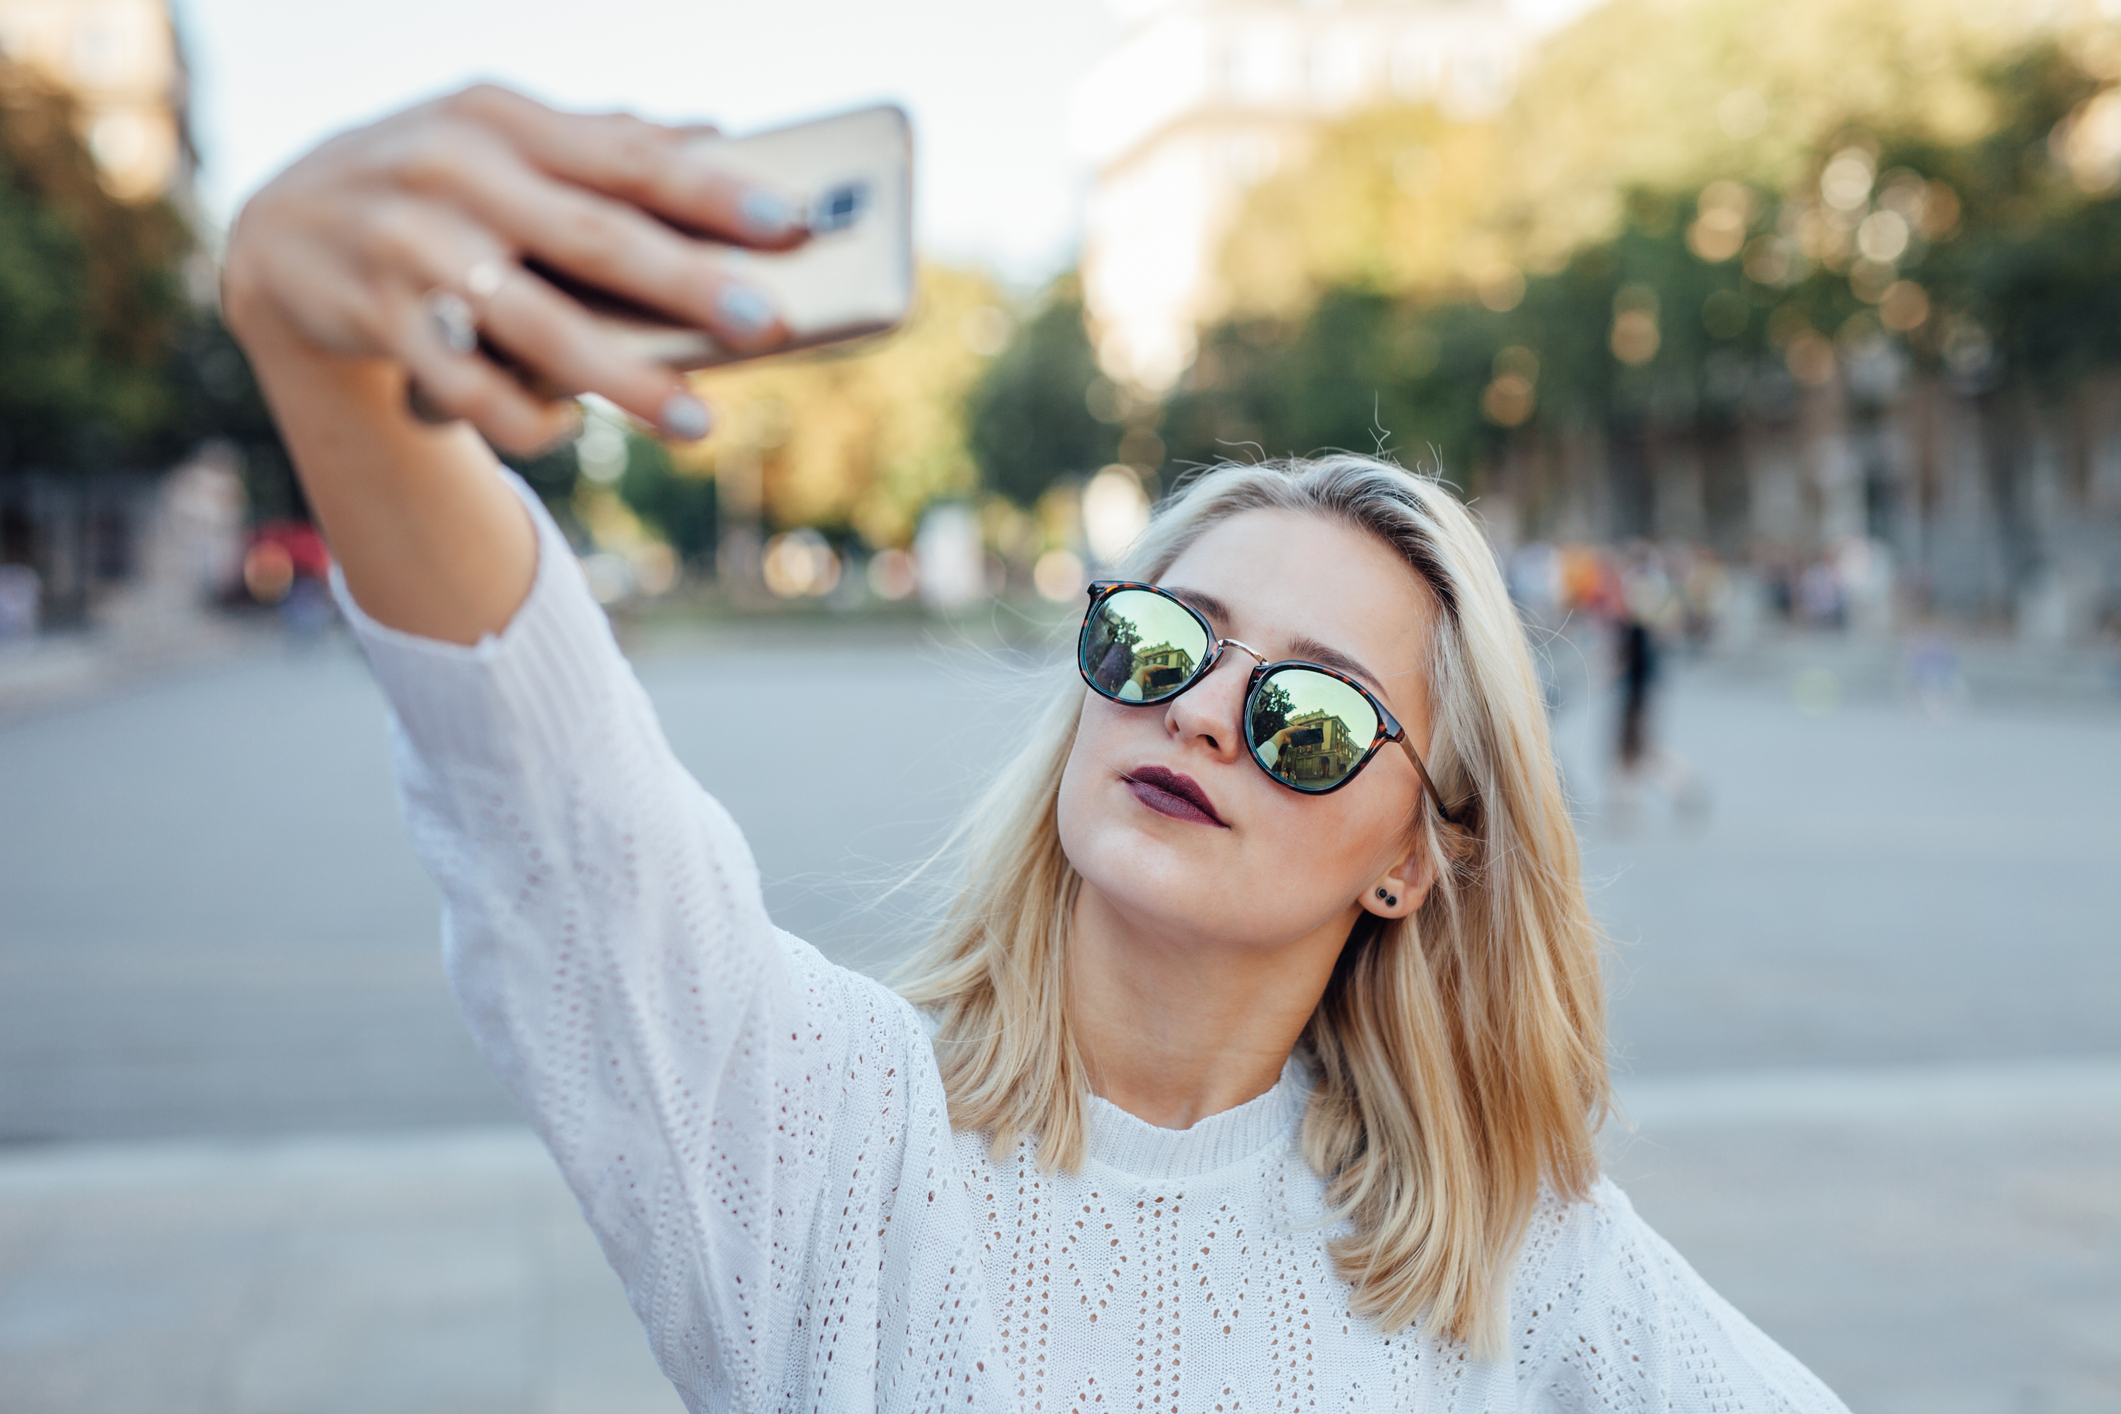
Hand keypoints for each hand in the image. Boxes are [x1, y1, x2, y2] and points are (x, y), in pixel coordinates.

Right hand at [223, 84, 807, 452]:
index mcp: (500, 117)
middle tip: (769, 325)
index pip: (625, 155)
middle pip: (591, 239)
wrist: (278, 229)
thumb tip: (716, 135)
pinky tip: (568, 429)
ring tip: (697, 421)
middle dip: (686, 285)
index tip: (792, 223)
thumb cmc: (434, 181)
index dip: (711, 191)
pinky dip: (523, 416)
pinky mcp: (373, 319)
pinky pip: (467, 387)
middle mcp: (452, 172)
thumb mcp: (500, 138)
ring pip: (533, 326)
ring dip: (622, 380)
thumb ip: (599, 142)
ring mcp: (407, 246)